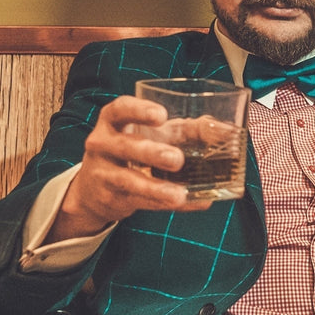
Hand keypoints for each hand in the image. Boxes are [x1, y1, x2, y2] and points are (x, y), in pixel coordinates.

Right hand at [47, 96, 212, 242]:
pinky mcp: (111, 198)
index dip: (139, 111)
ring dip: (156, 188)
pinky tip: (185, 202)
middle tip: (176, 159)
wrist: (94, 188)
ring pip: (129, 180)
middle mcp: (103, 145)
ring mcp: (104, 173)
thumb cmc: (131, 151)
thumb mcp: (151, 135)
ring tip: (179, 194)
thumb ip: (184, 130)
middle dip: (151, 153)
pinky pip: (140, 202)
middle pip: (125, 146)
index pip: (120, 110)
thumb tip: (221, 130)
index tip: (161, 115)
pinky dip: (164, 204)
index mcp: (112, 122)